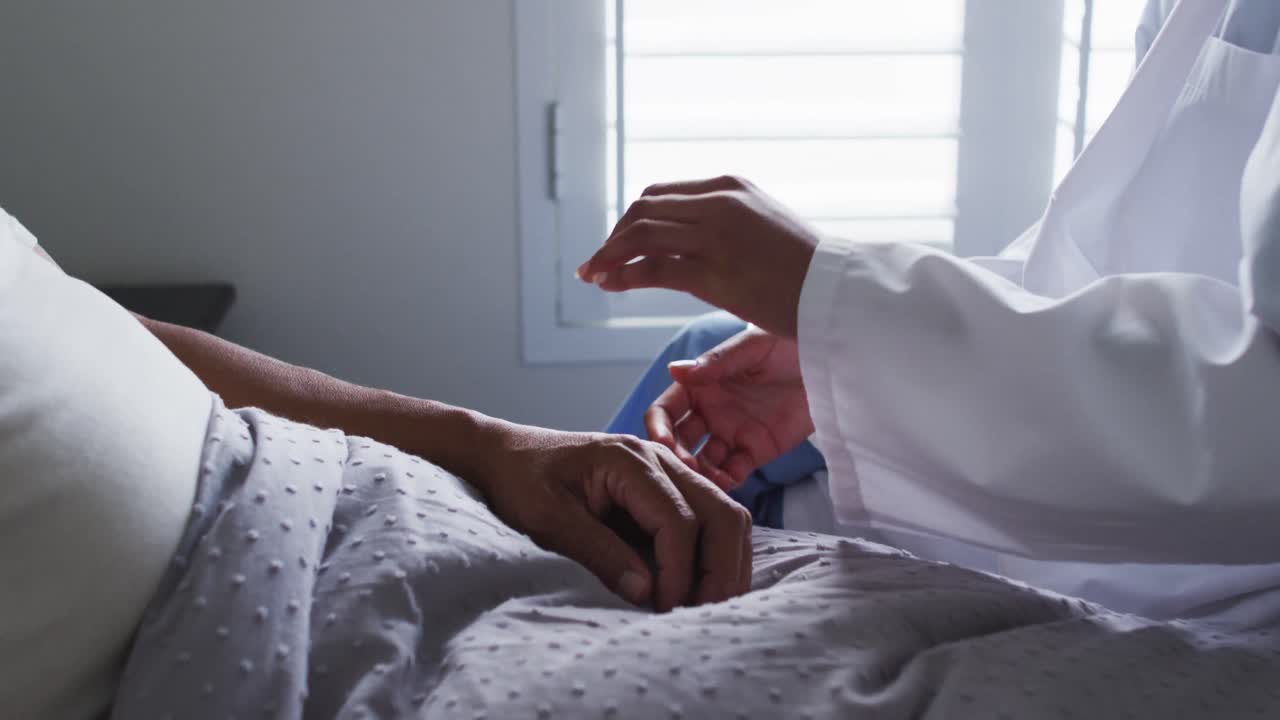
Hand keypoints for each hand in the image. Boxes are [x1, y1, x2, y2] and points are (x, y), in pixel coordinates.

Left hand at [475, 424, 752, 610]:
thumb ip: (598, 552)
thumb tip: (646, 593)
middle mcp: (659, 459)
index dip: (679, 571)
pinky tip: (700, 586)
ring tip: (708, 606)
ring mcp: (668, 471)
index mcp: (629, 460)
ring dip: (725, 562)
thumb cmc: (520, 480)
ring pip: (725, 514)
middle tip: (704, 615)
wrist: (505, 454)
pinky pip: (710, 518)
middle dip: (720, 569)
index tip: (665, 610)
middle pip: (720, 513)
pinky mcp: (666, 488)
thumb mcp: (548, 519)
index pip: (679, 519)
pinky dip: (715, 553)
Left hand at [576, 176, 819, 336]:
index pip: (661, 194)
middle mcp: (719, 203)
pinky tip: (609, 286)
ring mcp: (717, 236)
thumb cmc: (806, 269)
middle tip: (596, 262)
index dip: (630, 220)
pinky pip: (653, 268)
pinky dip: (623, 275)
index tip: (616, 242)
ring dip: (608, 255)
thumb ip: (723, 226)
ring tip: (592, 275)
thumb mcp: (762, 228)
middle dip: (613, 236)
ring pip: (641, 234)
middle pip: (643, 210)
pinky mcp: (716, 272)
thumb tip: (685, 246)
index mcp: (730, 186)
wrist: (840, 291)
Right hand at [646, 326, 813, 490]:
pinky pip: (734, 471)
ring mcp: (732, 433)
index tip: (661, 443)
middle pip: (680, 442)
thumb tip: (674, 369)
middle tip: (684, 469)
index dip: (658, 427)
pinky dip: (727, 482)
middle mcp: (710, 412)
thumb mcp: (751, 347)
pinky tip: (727, 484)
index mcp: (700, 386)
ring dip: (700, 475)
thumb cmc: (786, 342)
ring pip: (705, 462)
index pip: (666, 410)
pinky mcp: (757, 451)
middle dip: (676, 458)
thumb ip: (715, 363)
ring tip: (705, 484)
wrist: (828, 360)